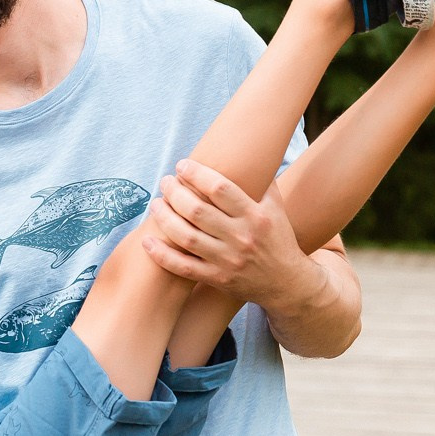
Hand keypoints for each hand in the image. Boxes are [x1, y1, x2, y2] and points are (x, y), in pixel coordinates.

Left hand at [140, 159, 318, 312]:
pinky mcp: (217, 279)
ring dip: (164, 218)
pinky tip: (146, 241)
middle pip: (198, 211)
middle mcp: (241, 237)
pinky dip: (162, 255)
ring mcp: (227, 260)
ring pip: (186, 237)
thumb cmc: (278, 240)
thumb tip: (251, 151)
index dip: (197, 174)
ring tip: (155, 203)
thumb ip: (263, 181)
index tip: (182, 165)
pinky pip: (183, 267)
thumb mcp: (276, 209)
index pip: (221, 189)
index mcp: (256, 216)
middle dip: (175, 192)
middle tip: (165, 182)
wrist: (288, 284)